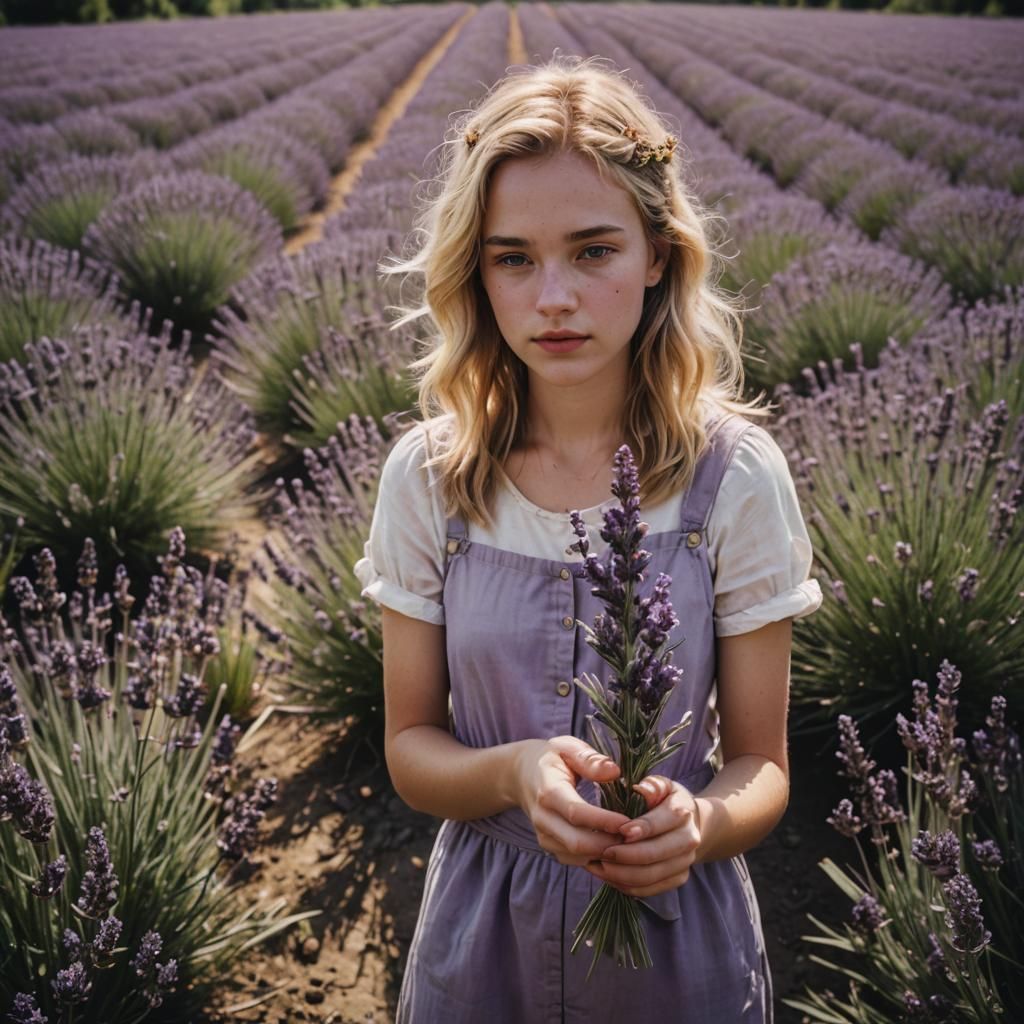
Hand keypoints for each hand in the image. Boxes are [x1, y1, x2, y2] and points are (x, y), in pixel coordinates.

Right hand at [515, 736, 631, 865]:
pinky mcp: (548, 846)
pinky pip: (574, 860)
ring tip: (627, 842)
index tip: (629, 822)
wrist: (522, 774)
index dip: (603, 821)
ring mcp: (543, 835)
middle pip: (576, 842)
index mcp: (548, 790)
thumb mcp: (568, 747)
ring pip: (576, 856)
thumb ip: (590, 759)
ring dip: (604, 854)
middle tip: (635, 836)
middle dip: (608, 844)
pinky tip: (613, 846)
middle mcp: (543, 817)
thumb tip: (615, 772)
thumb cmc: (552, 758)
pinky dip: (595, 858)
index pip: (576, 812)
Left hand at [583, 775, 701, 897]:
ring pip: (650, 876)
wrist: (688, 824)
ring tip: (597, 867)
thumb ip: (652, 785)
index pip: (659, 824)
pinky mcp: (678, 878)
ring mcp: (685, 862)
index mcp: (682, 812)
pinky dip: (626, 886)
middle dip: (624, 856)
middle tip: (600, 852)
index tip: (617, 831)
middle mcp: (688, 839)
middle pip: (653, 854)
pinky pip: (650, 889)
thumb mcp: (661, 785)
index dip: (638, 830)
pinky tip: (608, 877)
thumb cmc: (665, 800)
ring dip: (620, 874)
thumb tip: (641, 789)